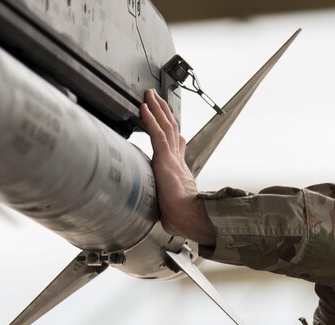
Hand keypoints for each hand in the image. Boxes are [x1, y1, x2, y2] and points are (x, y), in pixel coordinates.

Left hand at [139, 89, 216, 244]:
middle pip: (171, 130)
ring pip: (164, 127)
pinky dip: (150, 119)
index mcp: (180, 172)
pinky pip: (156, 134)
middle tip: (157, 99)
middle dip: (164, 113)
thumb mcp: (173, 209)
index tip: (171, 123)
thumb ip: (169, 207)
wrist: (190, 220)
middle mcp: (177, 161)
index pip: (176, 147)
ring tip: (149, 95)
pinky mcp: (165, 159)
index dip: (174, 132)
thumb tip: (168, 219)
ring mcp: (172, 158)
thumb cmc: (184, 220)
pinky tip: (144, 107)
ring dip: (156, 109)